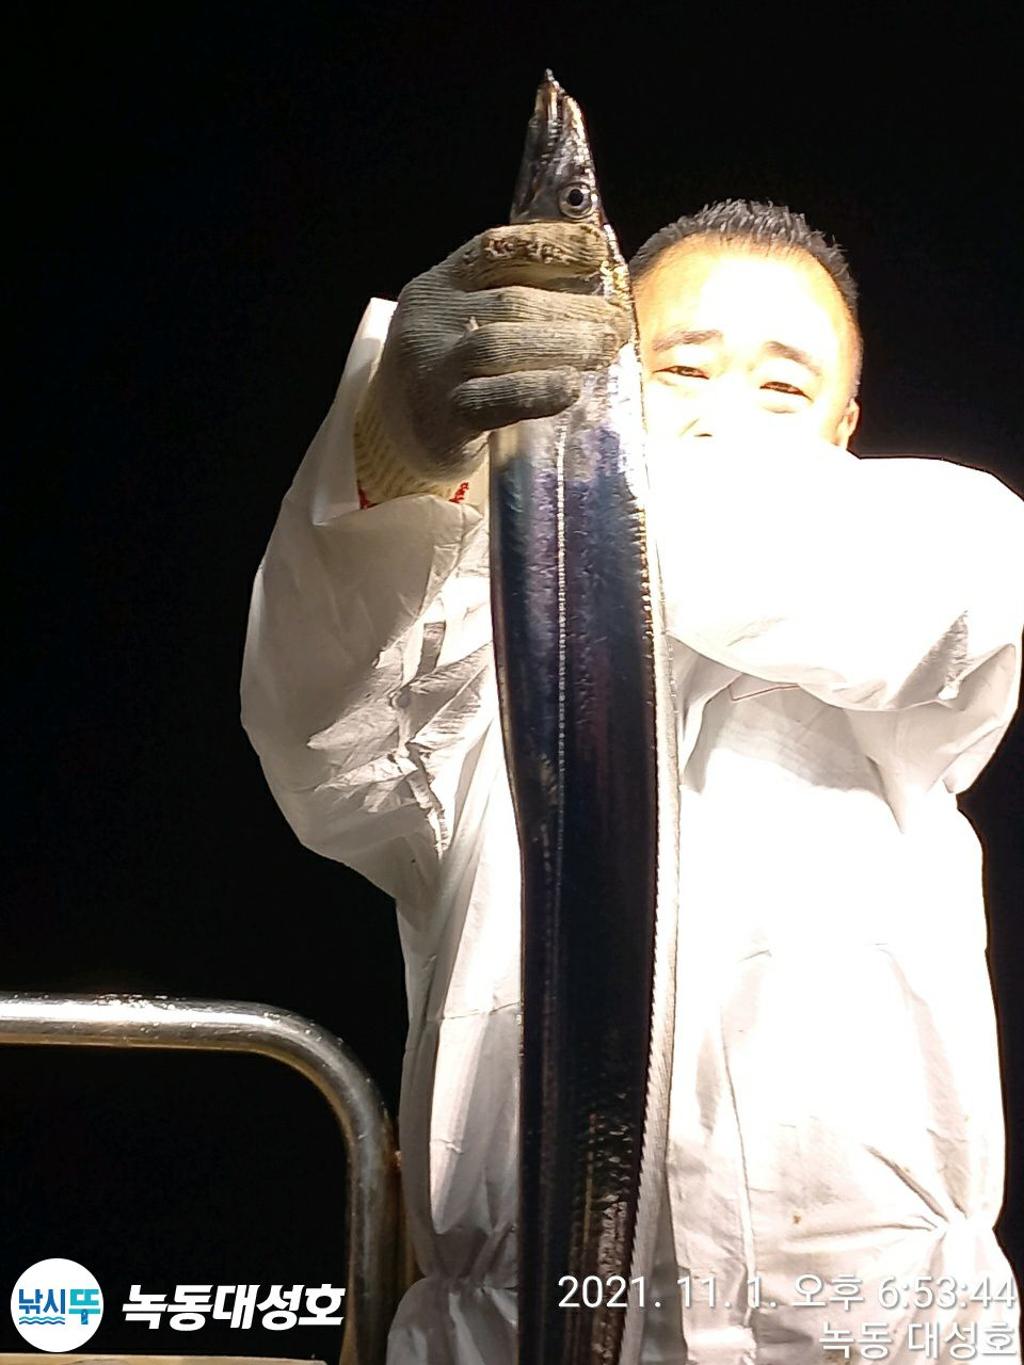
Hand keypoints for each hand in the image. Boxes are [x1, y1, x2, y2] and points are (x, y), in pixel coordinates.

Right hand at [354, 221, 630, 500]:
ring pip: (502, 343)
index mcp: (438, 285)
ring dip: (564, 344)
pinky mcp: (444, 415)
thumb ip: (506, 299)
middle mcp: (430, 320)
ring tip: (604, 348)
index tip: (597, 252)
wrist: (397, 438)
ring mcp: (433, 368)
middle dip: (573, 308)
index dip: (551, 245)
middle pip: (510, 302)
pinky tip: (571, 388)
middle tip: (616, 322)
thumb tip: (590, 284)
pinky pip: (497, 399)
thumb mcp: (463, 322)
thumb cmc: (449, 375)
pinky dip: (539, 391)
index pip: (495, 248)